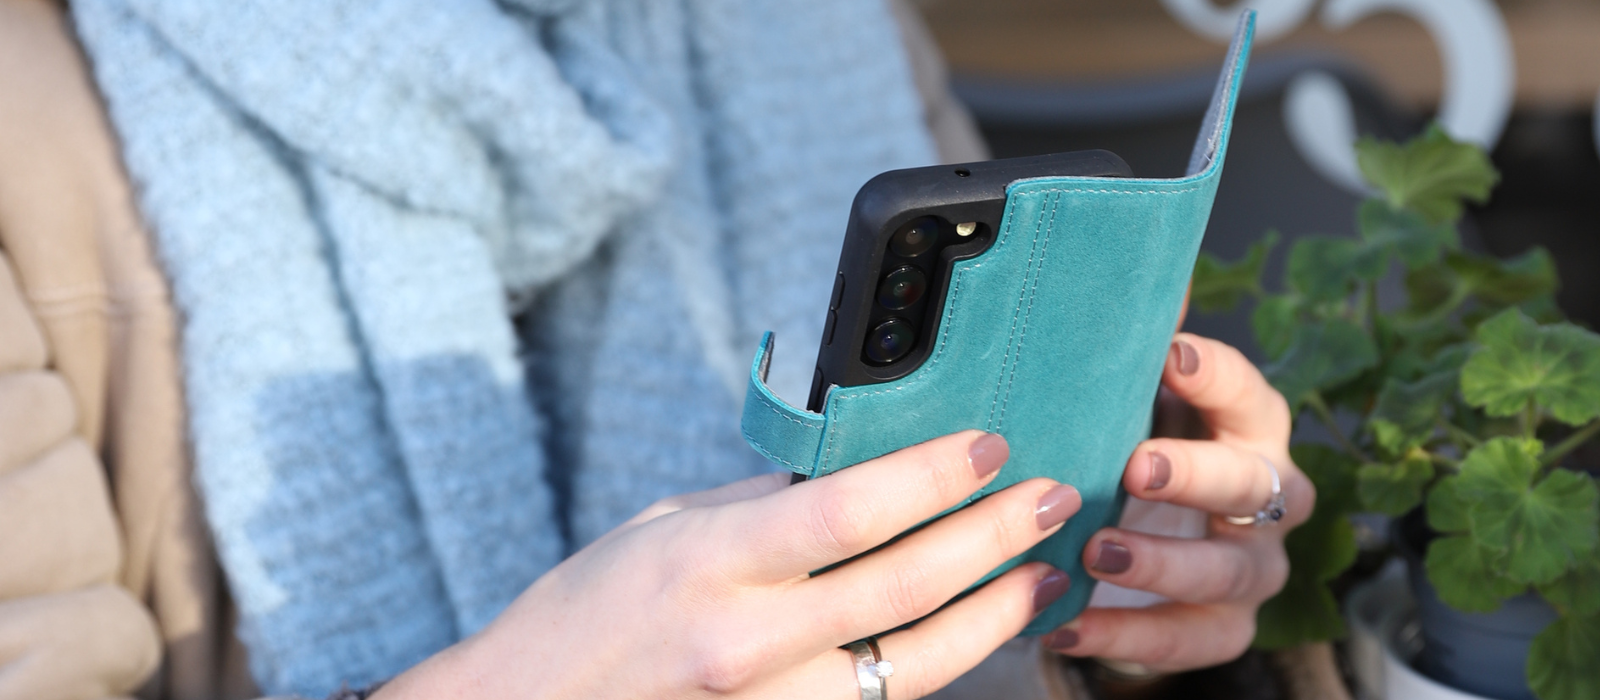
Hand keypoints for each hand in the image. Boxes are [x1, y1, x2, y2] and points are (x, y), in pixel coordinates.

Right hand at [375, 431, 1081, 698]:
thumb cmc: (591, 612)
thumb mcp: (669, 528)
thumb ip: (765, 506)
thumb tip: (858, 469)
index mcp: (712, 562)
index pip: (848, 511)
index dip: (932, 475)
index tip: (988, 445)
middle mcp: (748, 641)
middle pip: (904, 584)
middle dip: (993, 535)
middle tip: (1050, 496)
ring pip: (918, 661)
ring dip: (993, 611)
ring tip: (1044, 571)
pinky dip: (941, 661)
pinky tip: (977, 628)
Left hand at [1043, 332, 1312, 670]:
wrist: (1139, 546)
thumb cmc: (1140, 449)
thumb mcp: (1135, 401)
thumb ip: (1132, 345)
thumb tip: (1115, 253)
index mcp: (1250, 428)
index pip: (1248, 394)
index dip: (1215, 376)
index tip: (1169, 359)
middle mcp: (1270, 496)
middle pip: (1250, 484)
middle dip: (1194, 475)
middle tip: (1135, 468)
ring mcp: (1253, 567)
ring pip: (1224, 571)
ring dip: (1161, 563)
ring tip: (1095, 552)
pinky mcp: (1224, 627)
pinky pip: (1185, 639)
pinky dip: (1124, 636)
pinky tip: (1065, 622)